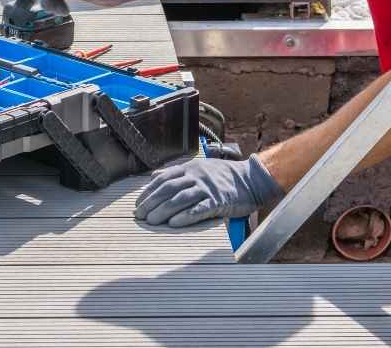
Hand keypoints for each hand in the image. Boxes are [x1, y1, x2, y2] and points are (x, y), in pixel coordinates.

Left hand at [133, 155, 283, 227]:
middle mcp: (196, 176)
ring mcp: (207, 188)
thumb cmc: (224, 176)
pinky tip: (174, 223)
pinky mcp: (218, 201)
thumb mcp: (199, 168)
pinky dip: (186, 216)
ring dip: (164, 211)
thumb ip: (176, 172)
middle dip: (152, 203)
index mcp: (189, 168)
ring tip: (152, 221)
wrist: (251, 179)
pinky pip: (199, 209)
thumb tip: (154, 177)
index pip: (163, 178)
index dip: (148, 192)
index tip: (138, 203)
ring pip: (180, 199)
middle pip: (168, 189)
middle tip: (140, 215)